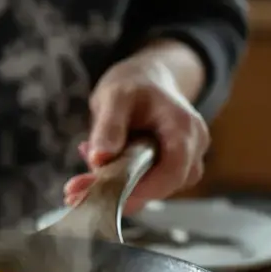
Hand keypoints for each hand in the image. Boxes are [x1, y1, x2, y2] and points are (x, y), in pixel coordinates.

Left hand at [64, 51, 209, 213]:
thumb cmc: (132, 85)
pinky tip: (102, 165)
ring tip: (89, 166)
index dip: (141, 188)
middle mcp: (194, 147)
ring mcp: (187, 160)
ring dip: (118, 187)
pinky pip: (148, 187)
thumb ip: (108, 127)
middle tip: (76, 186)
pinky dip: (122, 183)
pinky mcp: (171, 170)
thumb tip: (99, 160)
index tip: (101, 189)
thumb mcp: (114, 97)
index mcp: (184, 127)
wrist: (145, 81)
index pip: (173, 171)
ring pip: (153, 190)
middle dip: (120, 190)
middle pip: (164, 186)